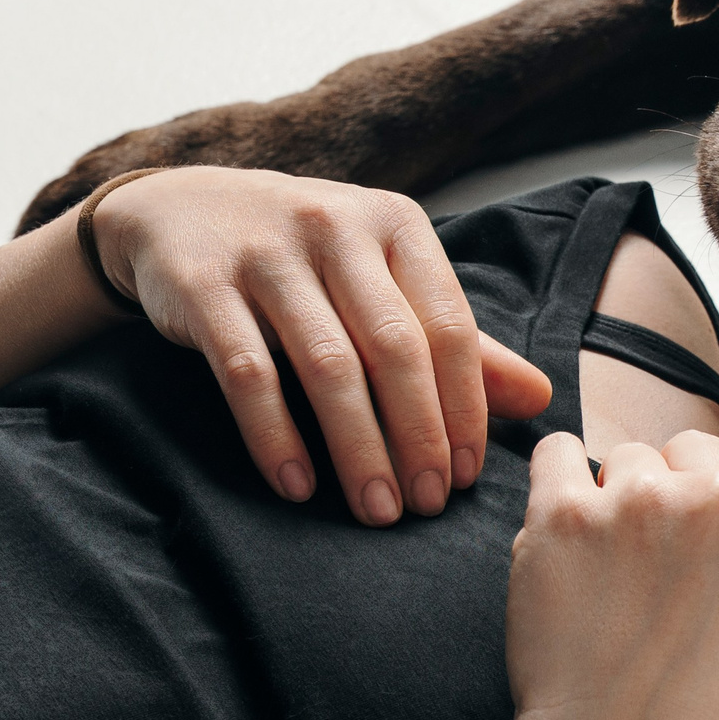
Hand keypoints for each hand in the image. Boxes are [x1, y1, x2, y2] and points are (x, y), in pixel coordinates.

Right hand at [91, 167, 552, 522]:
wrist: (178, 211)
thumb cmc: (307, 257)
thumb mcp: (384, 278)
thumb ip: (457, 342)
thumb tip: (540, 400)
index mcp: (397, 225)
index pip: (449, 325)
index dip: (465, 405)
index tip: (467, 474)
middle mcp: (338, 229)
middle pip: (395, 348)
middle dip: (418, 435)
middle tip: (426, 504)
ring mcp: (268, 254)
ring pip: (328, 366)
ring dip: (358, 448)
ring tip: (376, 508)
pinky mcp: (204, 286)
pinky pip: (248, 375)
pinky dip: (277, 437)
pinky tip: (299, 486)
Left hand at [503, 426, 718, 719]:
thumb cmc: (688, 687)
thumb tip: (711, 469)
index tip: (707, 499)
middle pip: (689, 444)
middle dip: (670, 486)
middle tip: (654, 557)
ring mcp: (640, 499)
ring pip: (623, 455)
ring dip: (612, 495)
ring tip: (609, 569)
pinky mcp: (565, 512)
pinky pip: (556, 451)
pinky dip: (555, 477)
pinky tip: (565, 524)